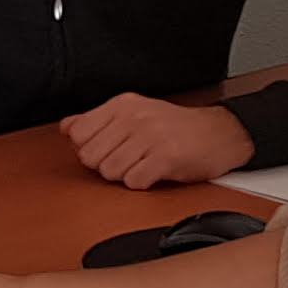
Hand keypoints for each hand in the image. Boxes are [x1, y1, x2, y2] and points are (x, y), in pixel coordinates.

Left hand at [60, 93, 254, 189]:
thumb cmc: (177, 127)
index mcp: (123, 104)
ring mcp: (150, 136)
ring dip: (125, 176)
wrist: (221, 133)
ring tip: (144, 165)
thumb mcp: (134, 113)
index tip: (108, 149)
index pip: (78, 134)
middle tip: (129, 159)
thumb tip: (66, 127)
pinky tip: (154, 173)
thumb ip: (97, 120)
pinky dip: (142, 183)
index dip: (90, 149)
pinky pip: (133, 182)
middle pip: (91, 157)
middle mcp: (134, 117)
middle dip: (106, 165)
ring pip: (110, 172)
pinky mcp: (166, 157)